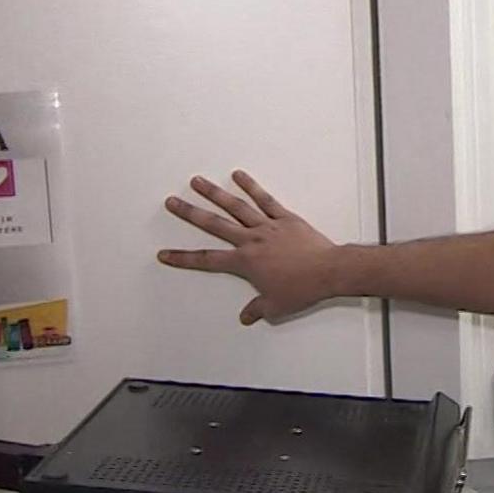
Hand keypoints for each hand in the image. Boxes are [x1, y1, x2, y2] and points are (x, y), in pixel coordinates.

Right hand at [158, 171, 341, 324]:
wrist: (329, 271)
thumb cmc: (303, 288)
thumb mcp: (276, 306)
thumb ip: (258, 310)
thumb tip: (247, 317)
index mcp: (245, 262)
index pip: (207, 260)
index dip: (183, 258)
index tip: (165, 254)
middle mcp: (251, 240)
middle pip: (214, 225)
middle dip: (190, 214)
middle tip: (172, 202)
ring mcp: (268, 226)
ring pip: (236, 207)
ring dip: (214, 193)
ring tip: (197, 181)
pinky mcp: (285, 218)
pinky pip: (265, 199)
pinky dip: (251, 187)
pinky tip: (239, 175)